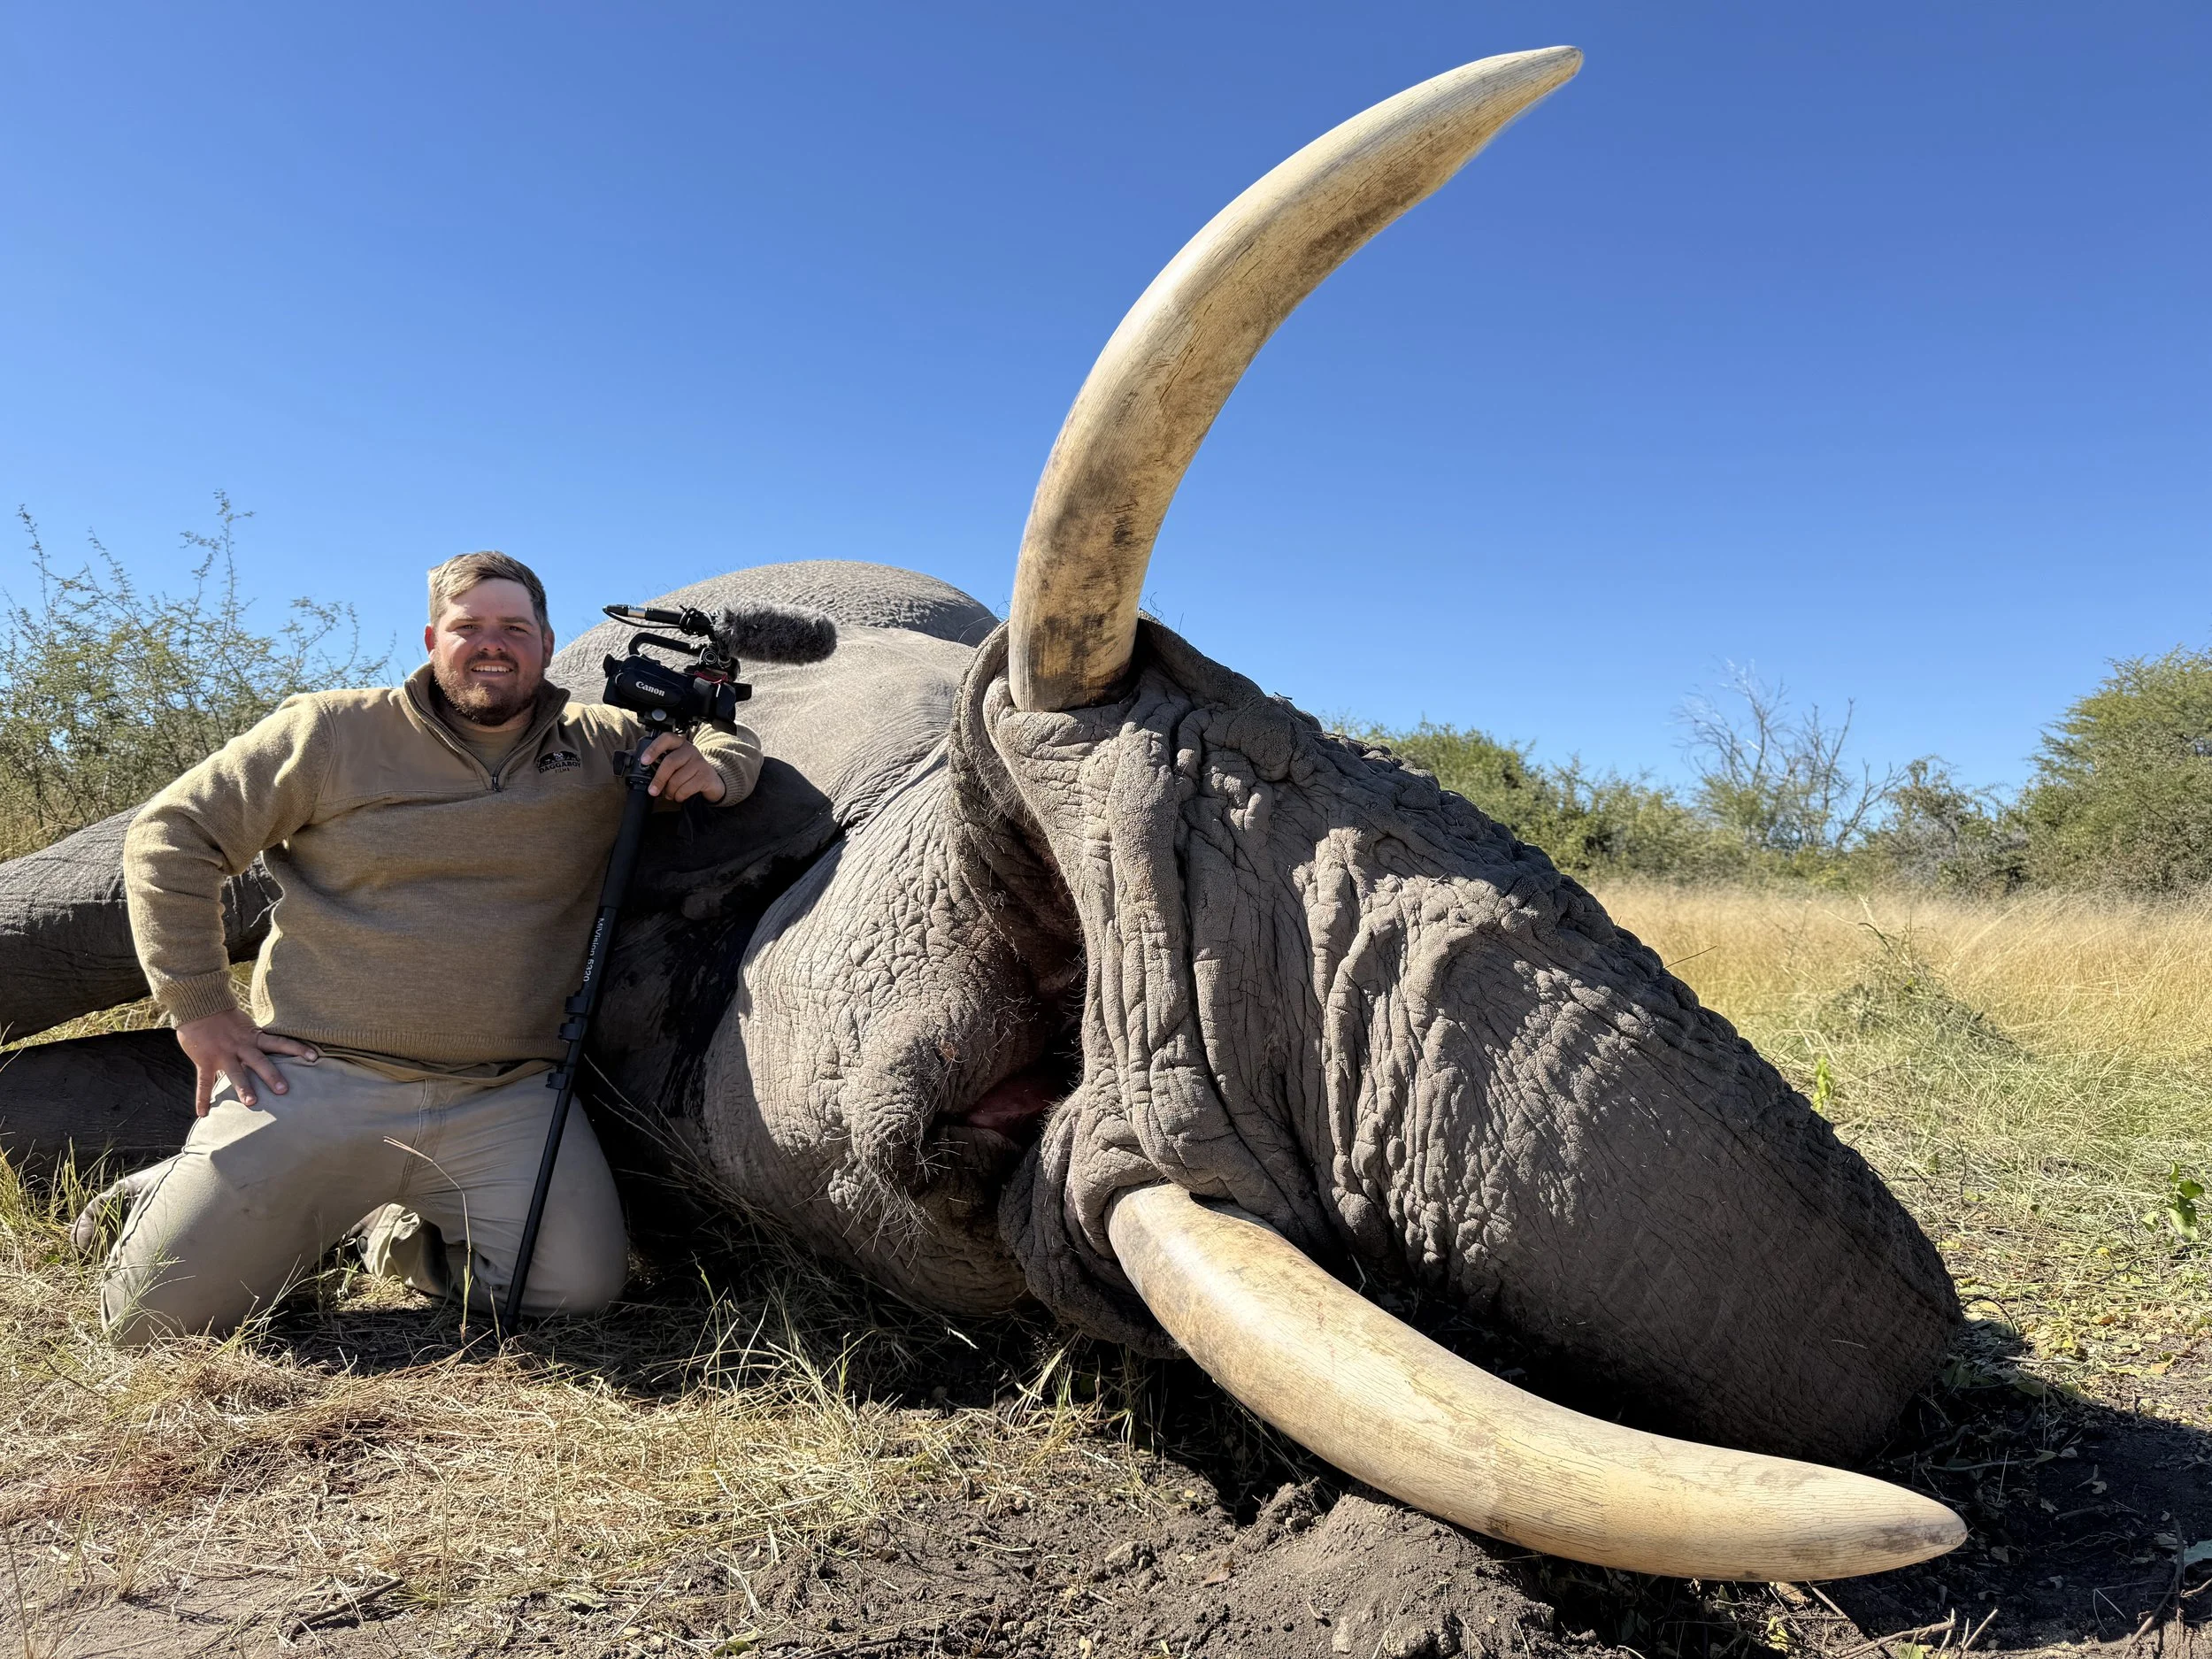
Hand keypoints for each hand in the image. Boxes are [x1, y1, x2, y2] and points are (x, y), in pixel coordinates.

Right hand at [175, 1009, 319, 1115]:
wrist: (200, 1006)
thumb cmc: (225, 1017)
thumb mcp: (247, 1025)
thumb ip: (259, 1039)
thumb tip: (278, 1048)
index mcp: (254, 1037)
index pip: (280, 1042)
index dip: (297, 1049)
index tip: (314, 1057)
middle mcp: (241, 1047)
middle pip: (260, 1061)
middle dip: (272, 1075)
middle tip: (284, 1090)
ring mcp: (223, 1055)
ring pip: (236, 1073)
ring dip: (243, 1088)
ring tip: (252, 1103)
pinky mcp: (206, 1061)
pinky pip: (204, 1083)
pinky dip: (203, 1099)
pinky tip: (204, 1114)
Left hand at [639, 733, 726, 802]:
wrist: (711, 781)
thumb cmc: (687, 772)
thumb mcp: (675, 764)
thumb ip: (661, 764)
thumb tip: (645, 774)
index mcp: (679, 744)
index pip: (666, 739)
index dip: (654, 749)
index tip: (644, 761)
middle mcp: (690, 750)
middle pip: (670, 762)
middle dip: (659, 779)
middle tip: (652, 791)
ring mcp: (700, 762)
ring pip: (677, 779)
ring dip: (670, 791)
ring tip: (670, 794)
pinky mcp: (706, 776)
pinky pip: (686, 789)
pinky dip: (679, 796)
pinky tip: (680, 796)